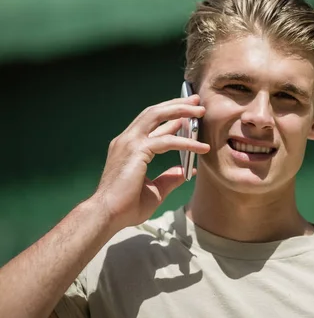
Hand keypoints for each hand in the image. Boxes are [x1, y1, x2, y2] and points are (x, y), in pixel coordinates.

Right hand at [93, 94, 208, 231]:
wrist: (107, 216)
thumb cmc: (126, 207)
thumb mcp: (155, 191)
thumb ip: (169, 178)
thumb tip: (186, 171)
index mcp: (128, 147)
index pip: (151, 123)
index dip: (170, 116)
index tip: (188, 114)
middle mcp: (127, 140)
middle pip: (154, 112)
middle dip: (176, 104)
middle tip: (196, 101)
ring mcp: (129, 143)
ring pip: (158, 116)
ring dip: (181, 111)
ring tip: (200, 110)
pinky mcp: (136, 150)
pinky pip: (167, 141)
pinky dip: (186, 142)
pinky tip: (202, 148)